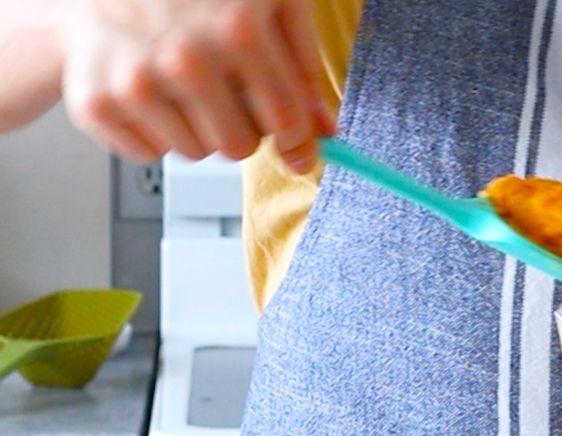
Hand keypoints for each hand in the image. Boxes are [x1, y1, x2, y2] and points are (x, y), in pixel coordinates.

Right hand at [57, 0, 334, 169]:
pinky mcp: (97, 102)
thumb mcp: (268, 2)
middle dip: (242, 127)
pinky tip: (151, 88)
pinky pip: (149, 154)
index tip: (298, 147)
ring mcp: (136, 82)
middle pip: (240, 147)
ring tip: (182, 81)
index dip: (298, 141)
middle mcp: (185, 60)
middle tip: (226, 92)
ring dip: (197, 126)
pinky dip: (154, 130)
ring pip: (196, 153)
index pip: (286, 123)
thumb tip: (324, 133)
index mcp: (237, 31)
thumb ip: (302, 67)